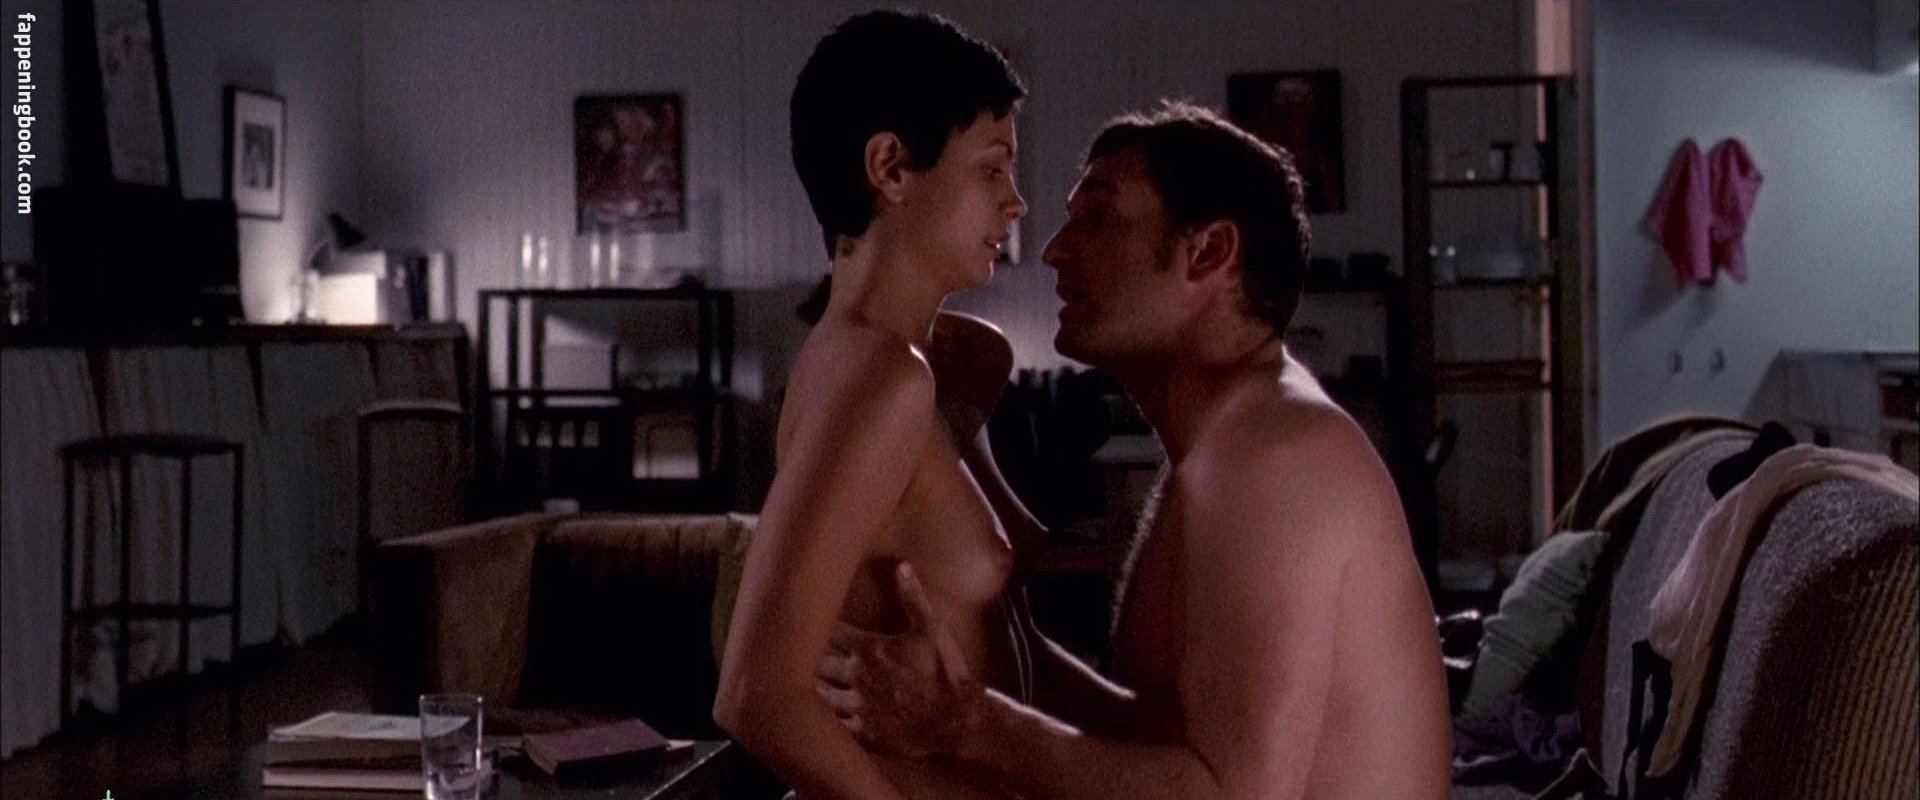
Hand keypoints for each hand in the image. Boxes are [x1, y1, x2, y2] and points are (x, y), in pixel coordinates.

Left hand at [816, 561, 980, 759]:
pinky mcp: (864, 732)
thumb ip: (914, 598)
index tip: (812, 620)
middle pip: (819, 663)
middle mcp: (856, 677)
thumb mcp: (934, 630)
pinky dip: (828, 718)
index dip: (822, 626)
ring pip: (822, 695)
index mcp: (868, 649)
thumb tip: (901, 566)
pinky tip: (824, 716)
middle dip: (811, 657)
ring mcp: (858, 706)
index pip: (831, 632)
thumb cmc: (945, 672)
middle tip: (799, 652)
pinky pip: (835, 724)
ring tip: (803, 683)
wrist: (957, 721)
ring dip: (815, 687)